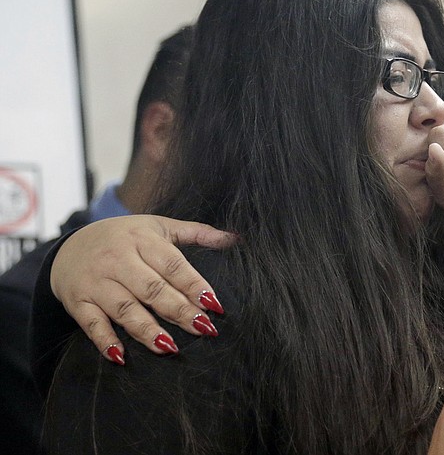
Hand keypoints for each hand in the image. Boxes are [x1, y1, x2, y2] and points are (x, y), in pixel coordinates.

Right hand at [50, 215, 236, 362]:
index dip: (195, 285)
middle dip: (178, 310)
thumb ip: (196, 232)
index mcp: (142, 239)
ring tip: (170, 347)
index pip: (172, 265)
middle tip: (203, 328)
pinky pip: (92, 324)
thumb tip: (234, 238)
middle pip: (152, 288)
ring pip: (124, 308)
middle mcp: (118, 259)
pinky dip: (105, 340)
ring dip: (147, 329)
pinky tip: (121, 356)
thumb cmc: (125, 237)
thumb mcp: (159, 226)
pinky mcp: (79, 302)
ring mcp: (97, 281)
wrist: (70, 247)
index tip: (215, 304)